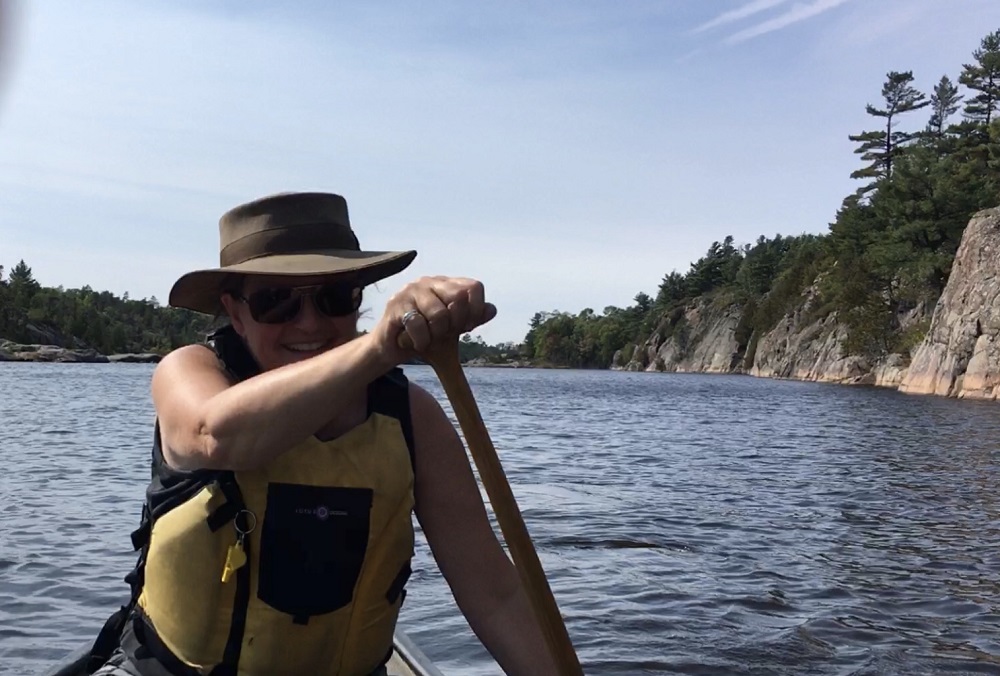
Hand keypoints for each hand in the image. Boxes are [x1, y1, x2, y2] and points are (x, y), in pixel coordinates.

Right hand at [375, 276, 496, 360]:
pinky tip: (417, 343)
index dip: (476, 310)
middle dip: (456, 323)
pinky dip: (421, 340)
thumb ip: (472, 319)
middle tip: (445, 334)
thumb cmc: (425, 336)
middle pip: (459, 296)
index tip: (467, 327)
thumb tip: (491, 310)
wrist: (391, 348)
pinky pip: (417, 324)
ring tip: (429, 339)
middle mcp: (429, 282)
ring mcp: (411, 291)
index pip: (474, 287)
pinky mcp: (395, 305)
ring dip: (437, 334)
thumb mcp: (452, 330)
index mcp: (446, 284)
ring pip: (439, 313)